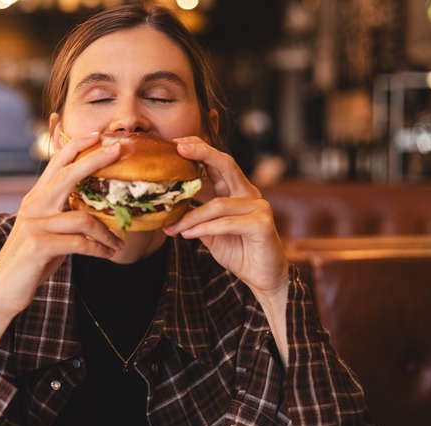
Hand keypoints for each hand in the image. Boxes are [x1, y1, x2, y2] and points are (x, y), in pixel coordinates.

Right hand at [0, 132, 124, 315]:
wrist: (1, 291)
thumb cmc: (30, 262)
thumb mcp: (47, 233)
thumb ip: (64, 216)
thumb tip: (95, 210)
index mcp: (35, 199)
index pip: (56, 163)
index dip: (77, 146)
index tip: (99, 135)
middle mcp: (33, 206)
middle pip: (68, 175)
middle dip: (96, 160)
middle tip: (119, 150)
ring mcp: (34, 224)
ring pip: (83, 217)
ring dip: (107, 232)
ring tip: (119, 243)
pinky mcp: (38, 245)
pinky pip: (80, 243)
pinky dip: (99, 249)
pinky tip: (108, 254)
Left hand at [163, 137, 288, 300]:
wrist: (262, 277)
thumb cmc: (238, 251)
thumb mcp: (210, 232)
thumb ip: (196, 217)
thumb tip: (168, 212)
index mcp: (237, 191)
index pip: (218, 163)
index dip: (200, 149)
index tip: (177, 143)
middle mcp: (249, 194)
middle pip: (226, 164)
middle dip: (201, 153)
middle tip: (179, 149)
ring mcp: (258, 207)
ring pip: (218, 204)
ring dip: (191, 217)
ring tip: (173, 228)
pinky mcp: (262, 224)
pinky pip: (226, 223)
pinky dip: (204, 228)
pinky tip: (187, 235)